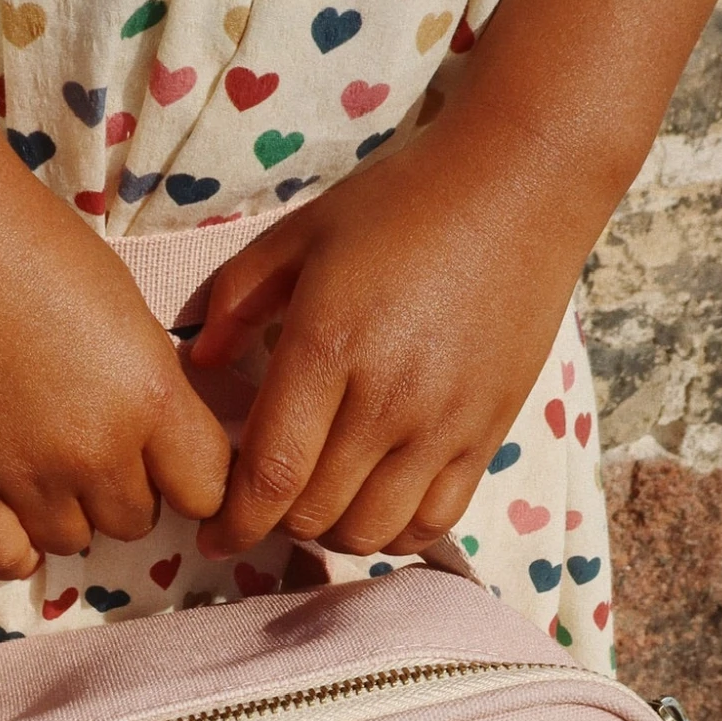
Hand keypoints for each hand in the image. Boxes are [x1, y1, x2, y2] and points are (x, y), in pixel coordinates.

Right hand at [0, 151, 232, 579]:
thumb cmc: (33, 245)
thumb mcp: (128, 314)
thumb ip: (154, 390)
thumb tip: (165, 449)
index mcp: (151, 395)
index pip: (207, 492)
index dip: (189, 481)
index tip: (167, 464)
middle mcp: (97, 449)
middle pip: (135, 522)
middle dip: (119, 490)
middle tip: (81, 438)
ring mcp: (26, 475)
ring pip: (73, 541)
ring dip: (62, 512)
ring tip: (33, 454)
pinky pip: (5, 560)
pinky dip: (11, 545)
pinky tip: (5, 508)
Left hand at [188, 113, 599, 562]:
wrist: (520, 186)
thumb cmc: (402, 204)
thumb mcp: (302, 234)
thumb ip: (238, 298)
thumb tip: (201, 361)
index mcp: (328, 347)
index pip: (270, 474)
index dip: (236, 522)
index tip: (215, 535)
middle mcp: (386, 399)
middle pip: (314, 515)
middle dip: (275, 523)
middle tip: (266, 502)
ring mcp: (443, 424)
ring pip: (371, 532)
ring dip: (332, 533)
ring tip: (320, 504)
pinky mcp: (487, 435)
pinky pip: (433, 522)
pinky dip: (395, 531)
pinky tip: (376, 503)